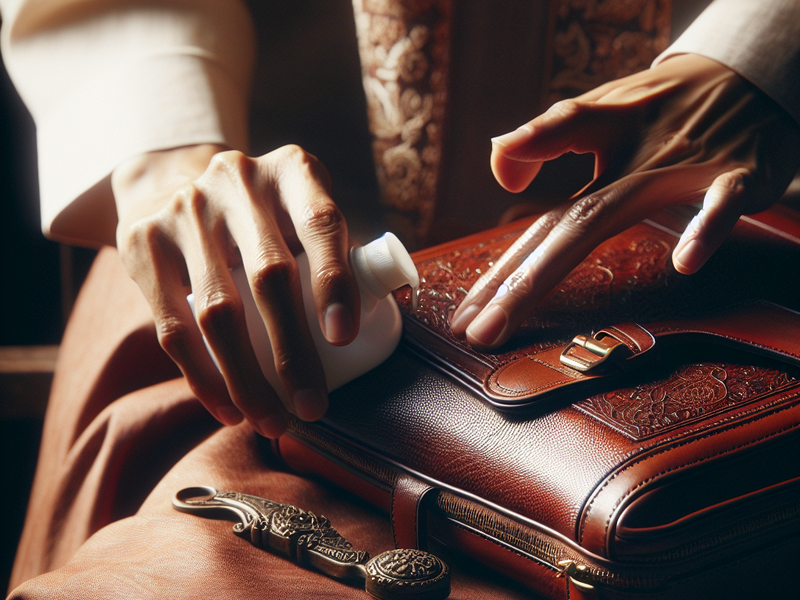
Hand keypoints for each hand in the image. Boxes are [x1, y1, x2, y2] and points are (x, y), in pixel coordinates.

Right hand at [112, 144, 359, 436]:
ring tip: (273, 421)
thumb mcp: (302, 206)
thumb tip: (381, 307)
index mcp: (292, 170)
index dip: (335, 280)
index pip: (320, 222)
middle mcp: (237, 179)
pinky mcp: (144, 242)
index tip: (343, 338)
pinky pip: (172, 325)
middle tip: (313, 407)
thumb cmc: (266, 214)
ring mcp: (185, 208)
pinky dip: (203, 377)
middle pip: (269, 276)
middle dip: (294, 352)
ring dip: (248, 378)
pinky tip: (228, 409)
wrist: (174, 183)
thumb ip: (336, 248)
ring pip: (218, 311)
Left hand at [450, 54, 799, 347]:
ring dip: (550, 268)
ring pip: (607, 215)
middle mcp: (628, 157)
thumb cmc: (668, 105)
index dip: (507, 236)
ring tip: (502, 319)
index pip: (545, 203)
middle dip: (511, 279)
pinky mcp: (738, 175)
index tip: (467, 304)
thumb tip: (501, 165)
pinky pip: (722, 203)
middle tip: (470, 328)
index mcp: (599, 143)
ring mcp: (679, 167)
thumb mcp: (609, 108)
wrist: (752, 73)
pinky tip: (685, 262)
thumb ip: (554, 135)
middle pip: (562, 222)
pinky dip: (706, 227)